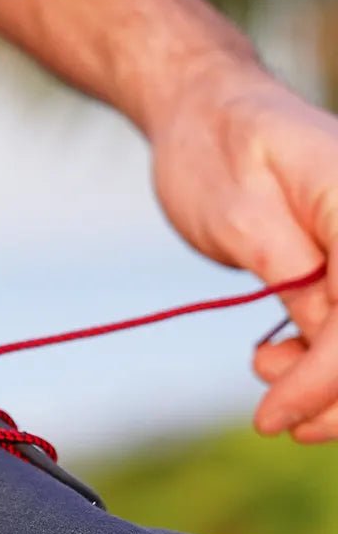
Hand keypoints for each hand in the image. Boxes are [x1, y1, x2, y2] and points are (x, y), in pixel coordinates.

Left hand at [150, 62, 337, 442]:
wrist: (208, 113)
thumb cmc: (216, 149)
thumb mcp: (239, 214)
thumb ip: (292, 273)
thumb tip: (332, 341)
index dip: (331, 375)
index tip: (276, 414)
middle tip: (277, 420)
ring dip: (333, 384)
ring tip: (267, 379)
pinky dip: (328, 361)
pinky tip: (282, 365)